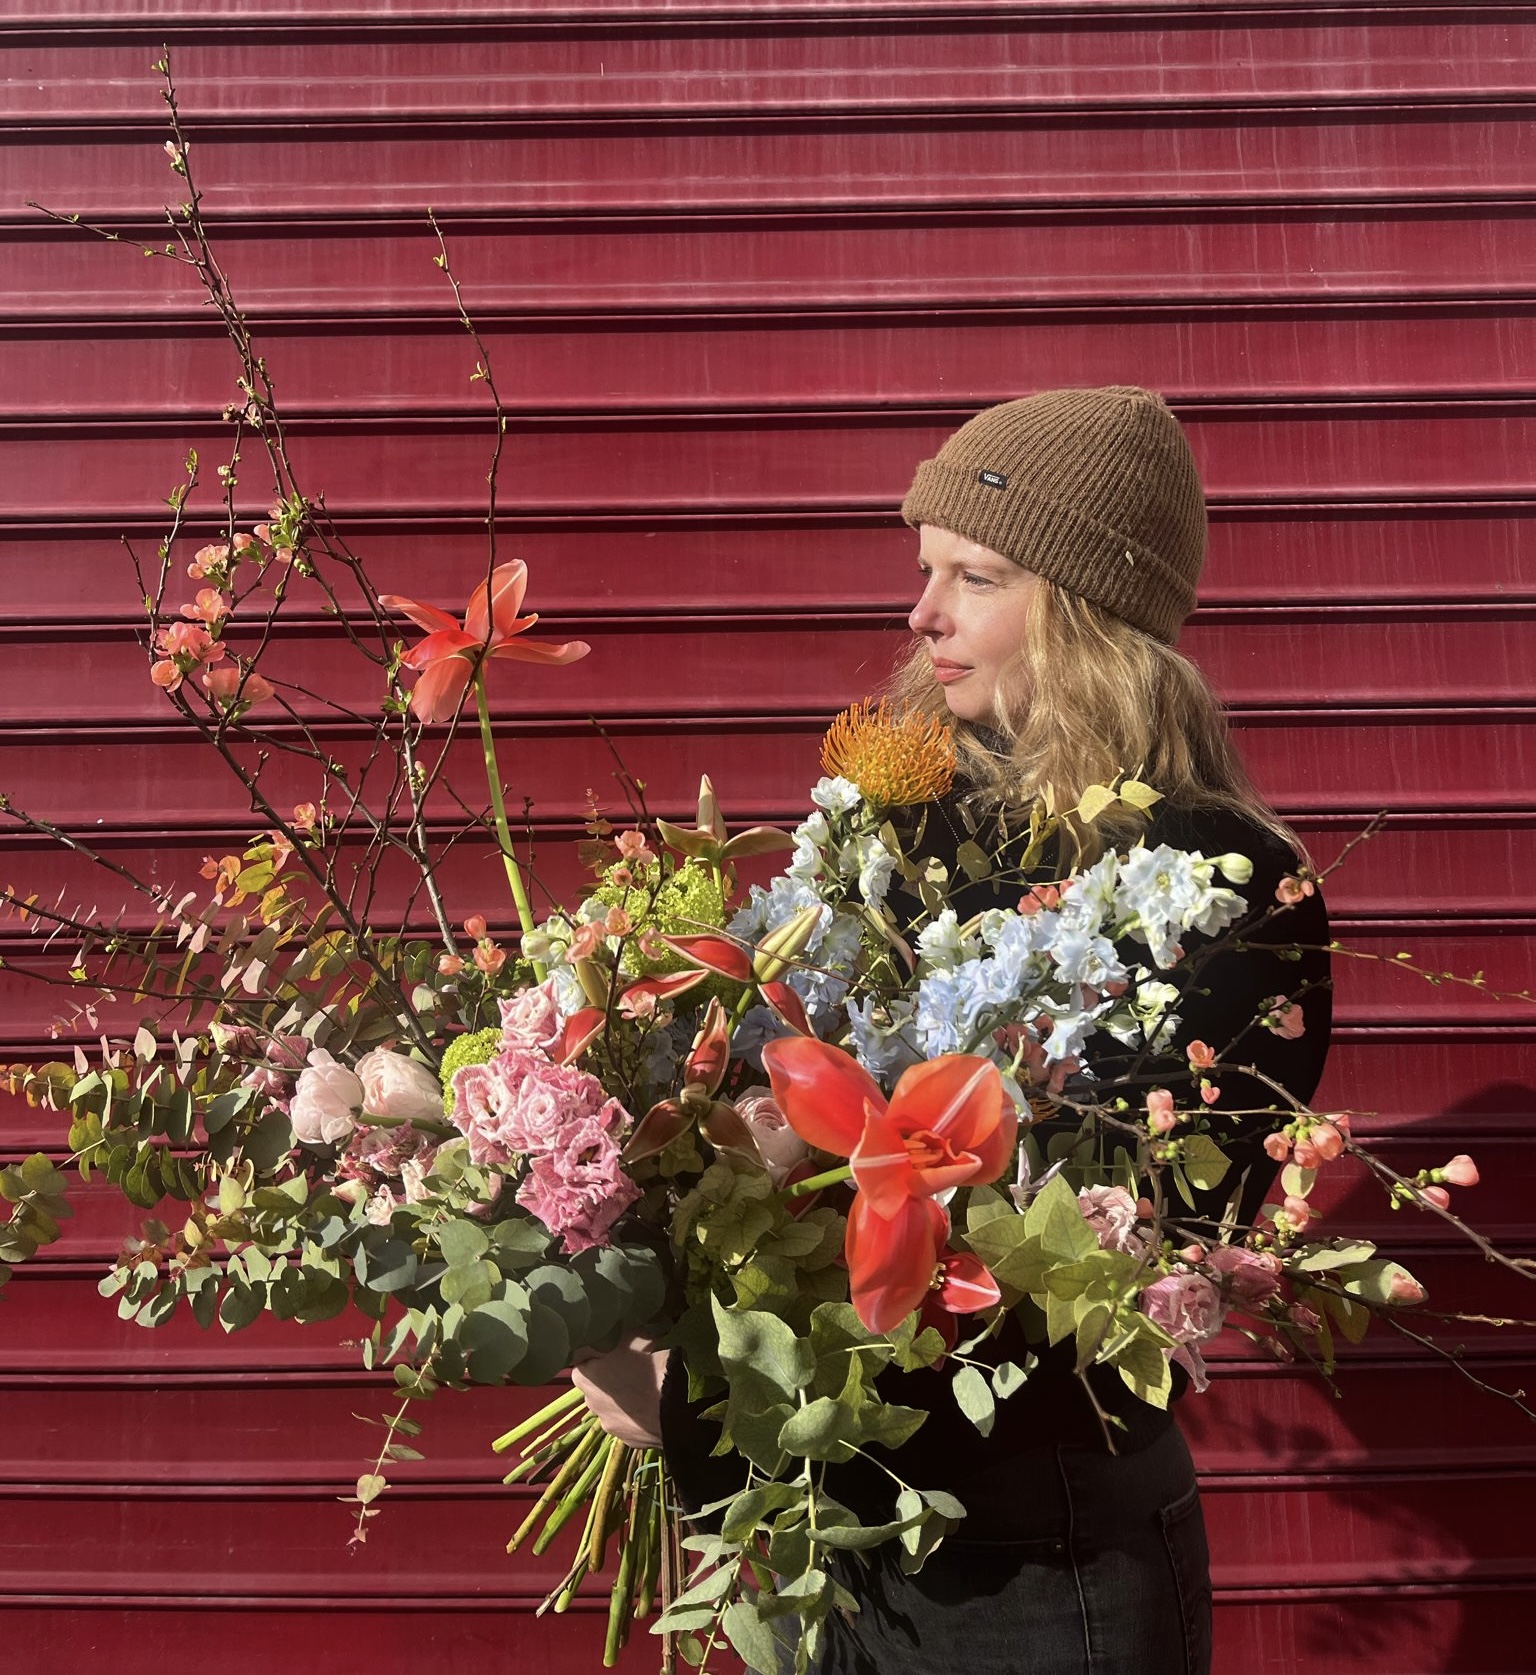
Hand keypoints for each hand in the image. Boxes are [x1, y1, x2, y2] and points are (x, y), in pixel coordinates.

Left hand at [569, 1334, 667, 1449]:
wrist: (673, 1407)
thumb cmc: (649, 1365)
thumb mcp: (633, 1336)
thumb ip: (618, 1334)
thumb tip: (617, 1329)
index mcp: (584, 1375)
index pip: (583, 1359)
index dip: (600, 1352)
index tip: (616, 1348)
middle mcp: (589, 1402)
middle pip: (597, 1384)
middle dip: (610, 1376)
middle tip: (633, 1366)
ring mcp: (607, 1423)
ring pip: (612, 1405)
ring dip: (623, 1397)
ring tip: (646, 1388)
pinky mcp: (625, 1439)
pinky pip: (629, 1421)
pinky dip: (636, 1414)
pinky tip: (652, 1406)